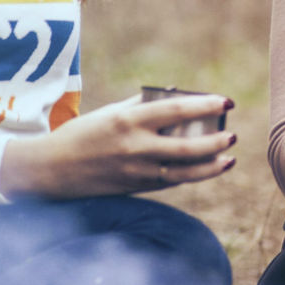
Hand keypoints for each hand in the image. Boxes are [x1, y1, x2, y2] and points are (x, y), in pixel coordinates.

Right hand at [0, 94, 236, 198]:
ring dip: (211, 166)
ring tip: (230, 158)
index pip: (176, 110)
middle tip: (232, 134)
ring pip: (184, 171)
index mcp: (129, 120)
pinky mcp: (136, 188)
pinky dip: (192, 176)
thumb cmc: (83, 134)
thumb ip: (142, 105)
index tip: (227, 101)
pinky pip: (171, 182)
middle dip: (215, 141)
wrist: (52, 170)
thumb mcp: (111, 113)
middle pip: (187, 146)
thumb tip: (176, 96)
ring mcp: (137, 171)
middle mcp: (135, 146)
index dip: (206, 105)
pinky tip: (208, 169)